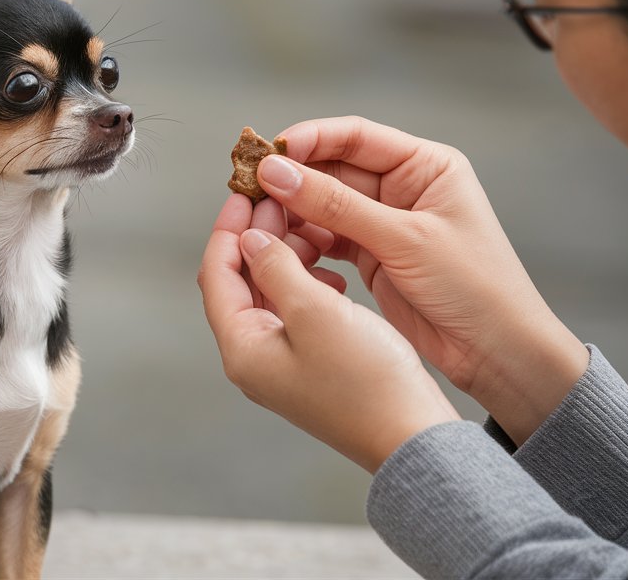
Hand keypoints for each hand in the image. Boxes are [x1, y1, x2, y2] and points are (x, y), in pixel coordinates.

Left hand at [198, 193, 459, 473]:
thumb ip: (276, 268)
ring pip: (270, 292)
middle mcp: (254, 357)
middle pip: (240, 281)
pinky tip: (332, 271)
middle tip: (282, 200)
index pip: (216, 275)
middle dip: (259, 237)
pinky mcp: (311, 363)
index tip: (245, 192)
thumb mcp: (315, 311)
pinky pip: (296, 310)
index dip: (228, 229)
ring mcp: (282, 363)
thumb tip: (249, 239)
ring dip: (286, 256)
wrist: (411, 435)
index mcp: (243, 348)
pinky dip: (308, 281)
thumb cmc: (367, 382)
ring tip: (312, 229)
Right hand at [259, 117, 587, 444]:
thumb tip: (278, 172)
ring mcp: (386, 223)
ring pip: (325, 206)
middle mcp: (404, 187)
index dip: (310, 140)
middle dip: (292, 180)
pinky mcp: (374, 257)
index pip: (355, 136)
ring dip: (293, 214)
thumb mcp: (404, 240)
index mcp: (425, 166)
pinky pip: (329, 238)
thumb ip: (336, 205)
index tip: (269, 154)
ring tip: (262, 226)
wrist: (500, 353)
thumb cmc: (474, 287)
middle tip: (251, 192)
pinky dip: (305, 243)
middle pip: (334, 169)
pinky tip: (283, 250)